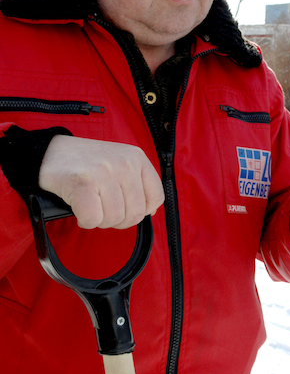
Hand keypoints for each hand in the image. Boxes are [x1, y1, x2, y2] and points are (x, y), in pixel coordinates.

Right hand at [38, 136, 163, 228]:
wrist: (49, 153)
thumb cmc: (86, 163)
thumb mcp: (120, 164)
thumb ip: (138, 185)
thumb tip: (152, 211)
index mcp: (137, 157)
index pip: (156, 198)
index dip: (140, 211)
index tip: (124, 206)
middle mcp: (124, 163)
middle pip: (135, 214)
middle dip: (117, 219)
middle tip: (102, 207)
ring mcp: (104, 172)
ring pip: (114, 219)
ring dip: (99, 220)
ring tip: (90, 204)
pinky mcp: (83, 183)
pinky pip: (93, 219)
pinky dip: (85, 220)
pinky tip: (79, 208)